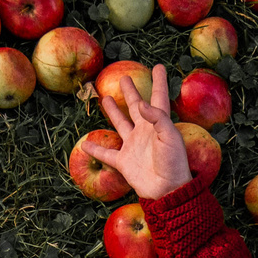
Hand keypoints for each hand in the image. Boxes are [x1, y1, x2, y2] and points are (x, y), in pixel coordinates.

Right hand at [95, 63, 191, 199]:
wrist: (167, 191)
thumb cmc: (173, 163)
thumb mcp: (170, 137)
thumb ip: (157, 118)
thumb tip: (141, 104)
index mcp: (159, 123)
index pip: (158, 97)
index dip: (159, 82)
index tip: (158, 66)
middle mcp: (145, 131)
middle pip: (136, 106)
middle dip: (131, 92)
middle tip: (125, 78)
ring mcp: (133, 145)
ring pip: (120, 124)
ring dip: (113, 112)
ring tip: (106, 99)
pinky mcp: (124, 161)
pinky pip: (106, 154)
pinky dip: (95, 149)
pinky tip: (84, 144)